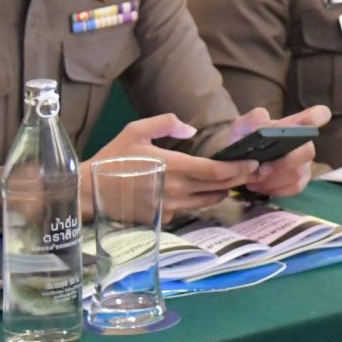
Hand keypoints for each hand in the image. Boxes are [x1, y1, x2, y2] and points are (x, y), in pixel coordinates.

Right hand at [90, 112, 261, 217]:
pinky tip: (207, 191)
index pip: (215, 171)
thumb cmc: (113, 158)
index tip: (253, 163)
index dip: (238, 169)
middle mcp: (176, 189)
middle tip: (253, 172)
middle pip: (218, 188)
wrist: (88, 191)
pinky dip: (203, 200)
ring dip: (223, 192)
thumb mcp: (136, 130)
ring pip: (208, 201)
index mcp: (173, 166)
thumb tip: (191, 130)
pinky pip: (191, 209)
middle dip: (238, 180)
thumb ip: (166, 124)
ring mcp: (170, 206)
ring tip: (234, 181)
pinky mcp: (163, 217)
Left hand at [228, 103, 328, 196]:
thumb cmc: (245, 140)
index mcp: (293, 124)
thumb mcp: (243, 125)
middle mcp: (304, 143)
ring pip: (298, 173)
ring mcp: (304, 164)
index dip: (318, 117)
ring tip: (255, 179)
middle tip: (262, 168)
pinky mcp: (300, 181)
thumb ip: (252, 119)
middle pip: (308, 151)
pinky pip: (295, 187)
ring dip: (274, 178)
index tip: (311, 122)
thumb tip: (265, 119)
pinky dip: (275, 189)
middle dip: (285, 162)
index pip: (317, 115)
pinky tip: (262, 186)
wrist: (239, 163)